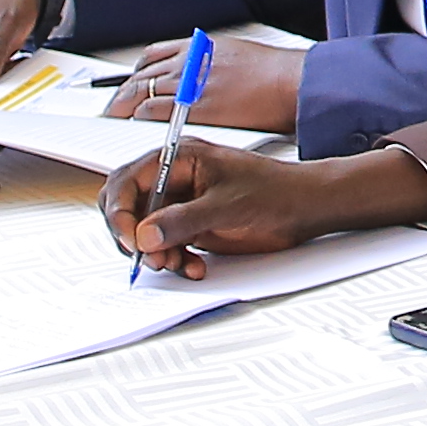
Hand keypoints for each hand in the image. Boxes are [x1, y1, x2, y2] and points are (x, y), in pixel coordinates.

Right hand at [98, 132, 368, 278]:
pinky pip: (167, 245)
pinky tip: (193, 267)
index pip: (127, 182)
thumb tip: (144, 235)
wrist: (306, 208)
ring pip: (145, 232)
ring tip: (176, 263)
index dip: (120, 211)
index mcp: (177, 158)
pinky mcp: (191, 225)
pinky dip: (174, 259)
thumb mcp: (226, 206)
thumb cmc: (275, 192)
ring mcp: (182, 203)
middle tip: (151, 256)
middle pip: (128, 208)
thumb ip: (182, 220)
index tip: (129, 239)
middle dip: (133, 235)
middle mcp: (174, 179)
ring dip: (155, 253)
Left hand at [114, 35, 298, 132]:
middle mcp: (190, 61)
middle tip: (112, 106)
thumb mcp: (240, 54)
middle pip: (141, 74)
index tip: (131, 83)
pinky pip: (153, 110)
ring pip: (140, 90)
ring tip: (114, 118)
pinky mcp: (194, 107)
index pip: (154, 56)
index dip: (137, 73)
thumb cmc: (277, 74)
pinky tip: (135, 124)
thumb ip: (214, 63)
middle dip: (122, 91)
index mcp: (201, 47)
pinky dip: (139, 116)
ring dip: (123, 105)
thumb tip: (204, 73)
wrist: (294, 82)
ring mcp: (190, 83)